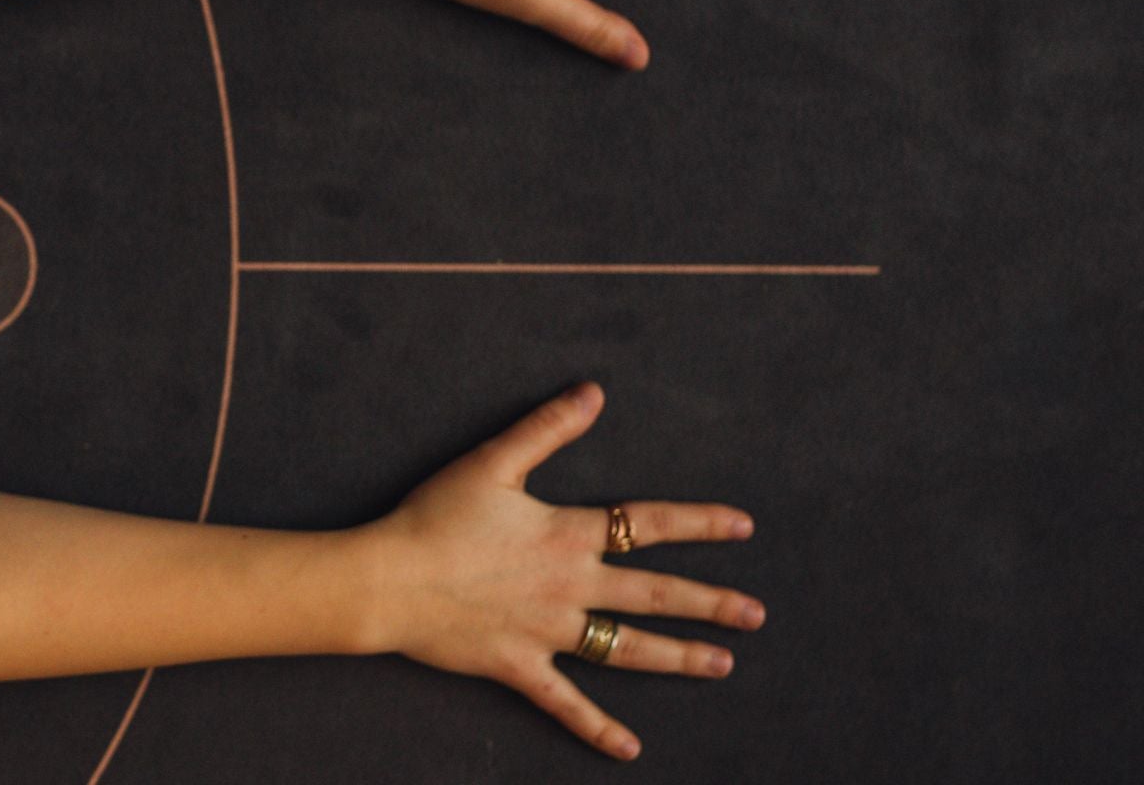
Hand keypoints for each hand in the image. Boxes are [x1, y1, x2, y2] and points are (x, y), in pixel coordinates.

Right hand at [349, 381, 764, 760]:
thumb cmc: (434, 516)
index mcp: (567, 534)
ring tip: (721, 664)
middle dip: (710, 603)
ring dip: (678, 658)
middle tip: (755, 615)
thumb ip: (546, 428)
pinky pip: (567, 703)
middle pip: (655, 595)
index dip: (698, 524)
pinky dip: (598, 728)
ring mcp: (548, 631)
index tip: (743, 527)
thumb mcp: (492, 461)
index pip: (647, 525)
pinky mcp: (520, 667)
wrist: (389, 578)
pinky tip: (631, 750)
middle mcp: (569, 585)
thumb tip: (594, 394)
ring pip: (626, 648)